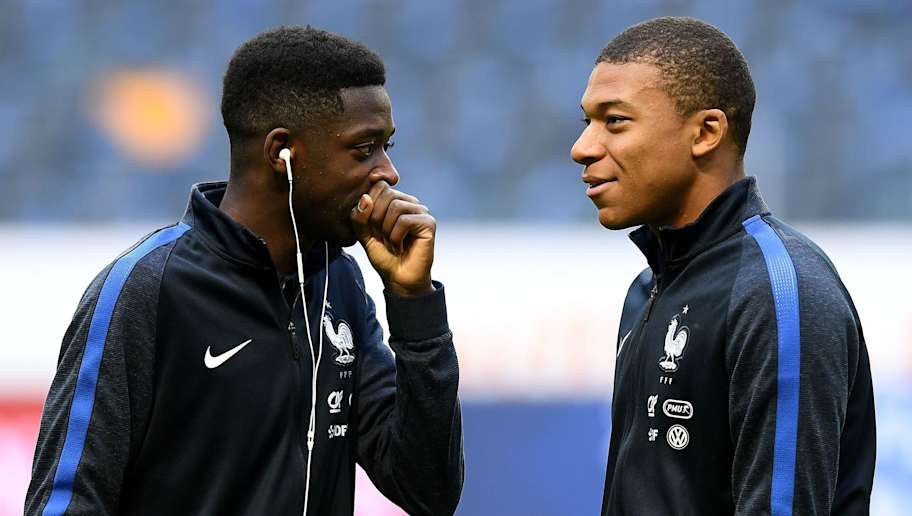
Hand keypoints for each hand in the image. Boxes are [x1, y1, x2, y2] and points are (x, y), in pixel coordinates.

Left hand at [350, 181, 435, 296]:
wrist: (398, 278)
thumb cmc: (384, 255)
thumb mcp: (364, 235)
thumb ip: (359, 217)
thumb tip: (366, 197)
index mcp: (394, 200)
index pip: (379, 186)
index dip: (370, 208)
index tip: (373, 229)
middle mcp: (409, 202)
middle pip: (387, 194)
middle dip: (377, 219)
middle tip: (382, 238)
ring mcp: (420, 211)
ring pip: (396, 206)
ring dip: (387, 230)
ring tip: (391, 243)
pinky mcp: (428, 223)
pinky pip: (405, 220)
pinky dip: (396, 237)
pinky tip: (399, 247)